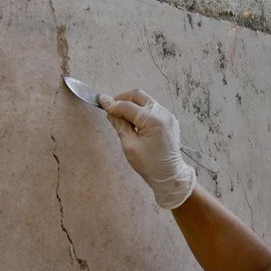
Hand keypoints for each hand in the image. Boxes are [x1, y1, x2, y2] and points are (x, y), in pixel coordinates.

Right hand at [99, 89, 195, 209]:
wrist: (170, 175)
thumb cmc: (150, 165)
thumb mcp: (130, 146)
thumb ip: (119, 125)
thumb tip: (110, 111)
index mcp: (153, 120)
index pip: (127, 106)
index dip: (112, 103)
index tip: (100, 101)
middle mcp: (163, 114)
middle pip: (138, 95)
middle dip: (122, 98)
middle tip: (111, 107)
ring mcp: (168, 116)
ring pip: (146, 100)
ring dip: (132, 104)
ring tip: (121, 116)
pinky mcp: (169, 120)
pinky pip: (152, 108)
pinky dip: (141, 110)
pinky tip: (133, 121)